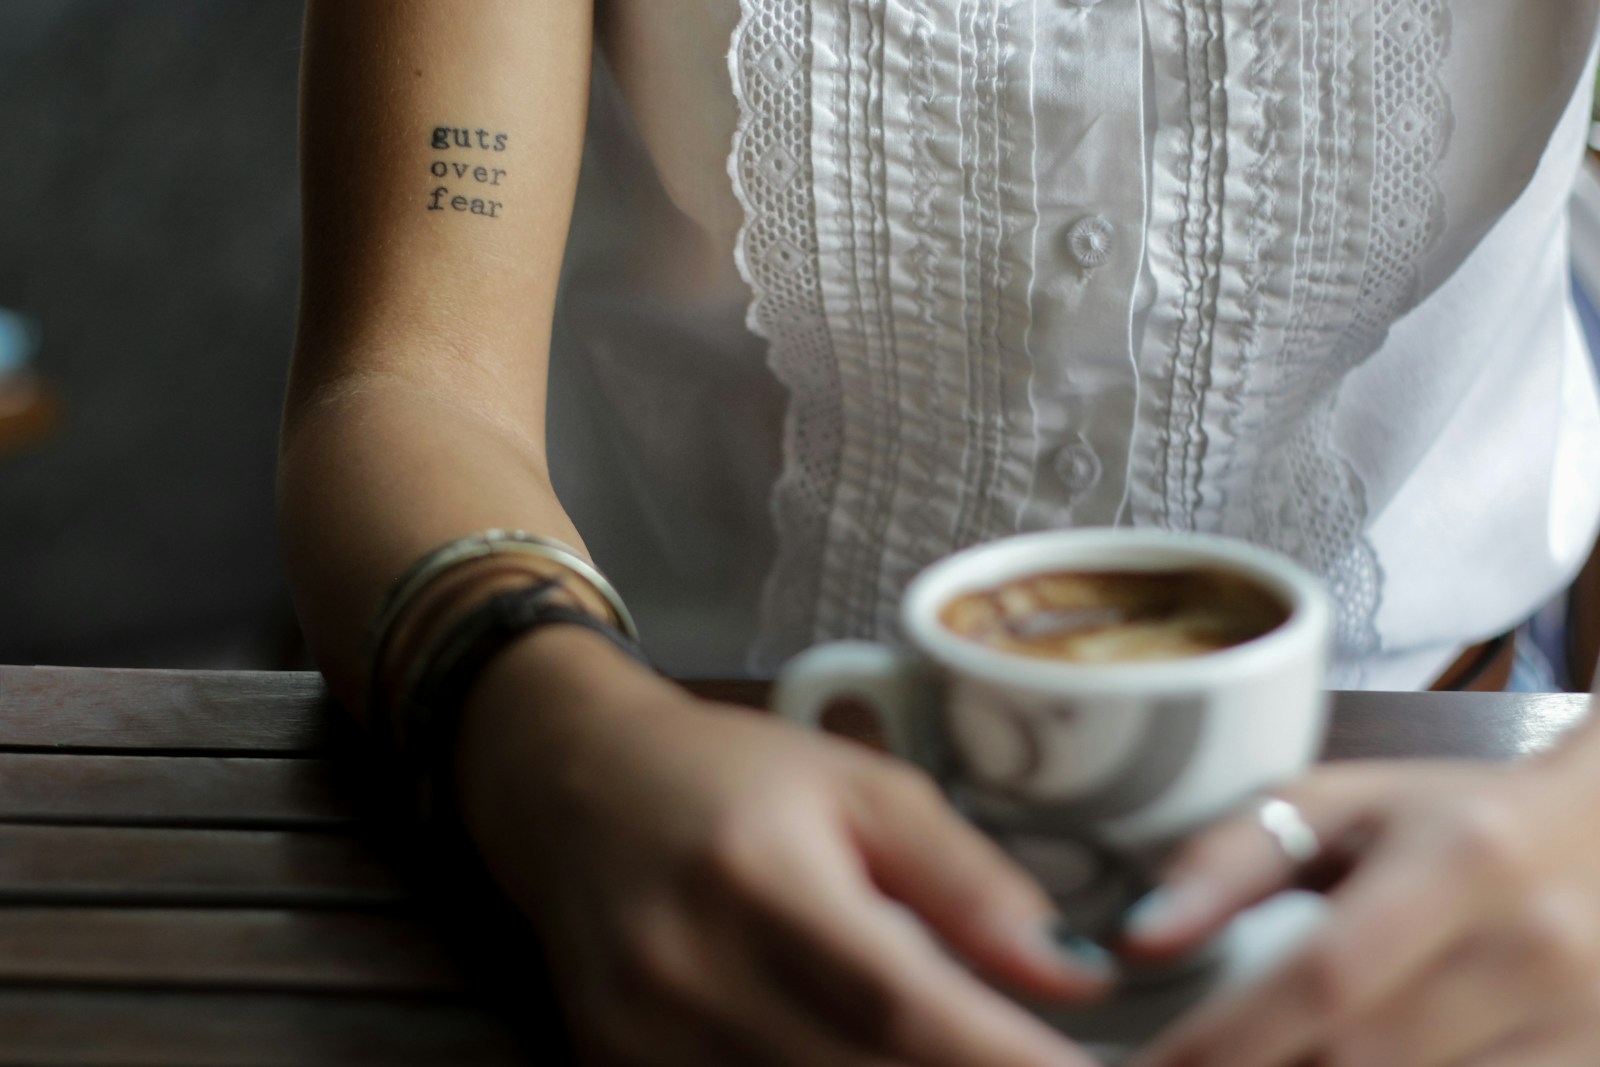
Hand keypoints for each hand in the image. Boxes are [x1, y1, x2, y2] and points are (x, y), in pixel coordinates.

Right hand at [454, 628, 1110, 1066]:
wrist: (571, 786)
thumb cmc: (728, 774)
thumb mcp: (861, 788)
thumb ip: (968, 880)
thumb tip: (1078, 976)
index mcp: (759, 880)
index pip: (906, 1007)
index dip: (1010, 1058)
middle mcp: (688, 976)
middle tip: (1053, 1065)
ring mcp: (641, 1044)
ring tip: (968, 1052)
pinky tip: (873, 1060)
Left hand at [1122, 757, 1599, 1066]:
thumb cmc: (1456, 818)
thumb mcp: (1343, 804)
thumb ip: (1232, 858)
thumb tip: (1137, 939)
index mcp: (1464, 861)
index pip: (1326, 977)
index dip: (1225, 1039)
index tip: (1150, 1064)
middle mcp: (1535, 953)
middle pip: (1363, 1062)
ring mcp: (1579, 1029)